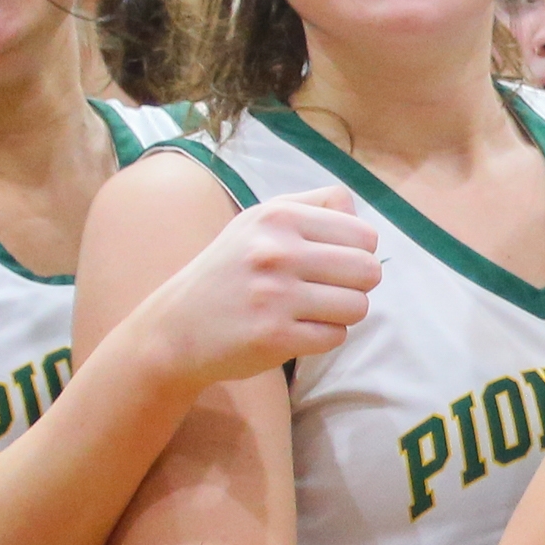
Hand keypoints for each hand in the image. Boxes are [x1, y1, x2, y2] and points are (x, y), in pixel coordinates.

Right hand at [124, 186, 381, 389]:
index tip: (334, 264)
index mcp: (278, 216)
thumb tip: (359, 218)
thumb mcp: (260, 222)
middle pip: (368, 270)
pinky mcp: (275, 336)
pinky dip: (322, 337)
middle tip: (327, 291)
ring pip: (358, 306)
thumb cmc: (230, 271)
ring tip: (309, 310)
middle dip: (356, 285)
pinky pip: (336, 336)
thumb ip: (313, 207)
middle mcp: (276, 251)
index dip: (358, 253)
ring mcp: (275, 295)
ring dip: (342, 314)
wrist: (175, 327)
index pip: (363, 235)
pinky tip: (294, 330)